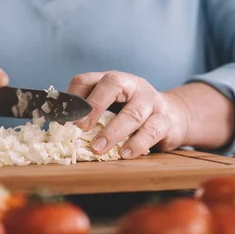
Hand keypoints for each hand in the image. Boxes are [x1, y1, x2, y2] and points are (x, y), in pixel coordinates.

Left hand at [67, 71, 188, 158]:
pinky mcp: (165, 119)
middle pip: (113, 83)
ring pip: (133, 112)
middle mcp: (132, 84)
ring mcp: (150, 100)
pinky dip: (137, 143)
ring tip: (98, 148)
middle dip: (95, 105)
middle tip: (80, 127)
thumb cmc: (132, 113)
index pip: (87, 80)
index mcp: (112, 80)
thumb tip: (61, 130)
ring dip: (113, 132)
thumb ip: (91, 114)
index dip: (73, 97)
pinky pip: (152, 130)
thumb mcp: (111, 108)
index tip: (64, 118)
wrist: (173, 116)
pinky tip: (124, 154)